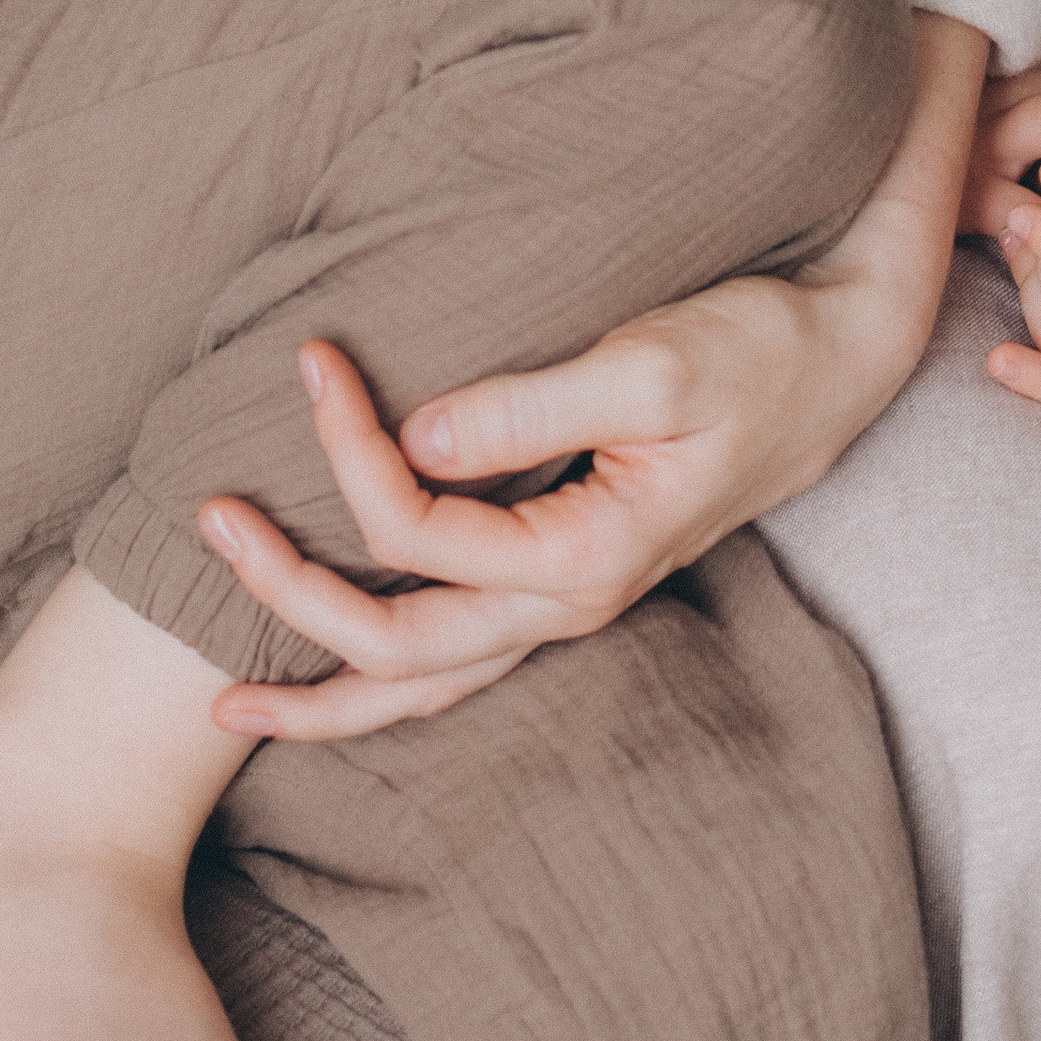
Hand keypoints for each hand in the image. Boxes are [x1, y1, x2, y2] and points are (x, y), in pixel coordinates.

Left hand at [197, 11, 989, 744]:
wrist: (836, 362)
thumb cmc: (754, 346)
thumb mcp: (655, 360)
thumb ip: (533, 403)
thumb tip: (414, 433)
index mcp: (584, 556)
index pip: (419, 529)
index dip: (346, 450)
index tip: (312, 355)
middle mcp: (566, 603)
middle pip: (396, 647)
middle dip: (287, 599)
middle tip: (204, 518)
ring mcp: (566, 605)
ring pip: (424, 690)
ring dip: (322, 687)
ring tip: (223, 694)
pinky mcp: (567, 581)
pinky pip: (456, 663)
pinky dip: (382, 682)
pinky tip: (332, 672)